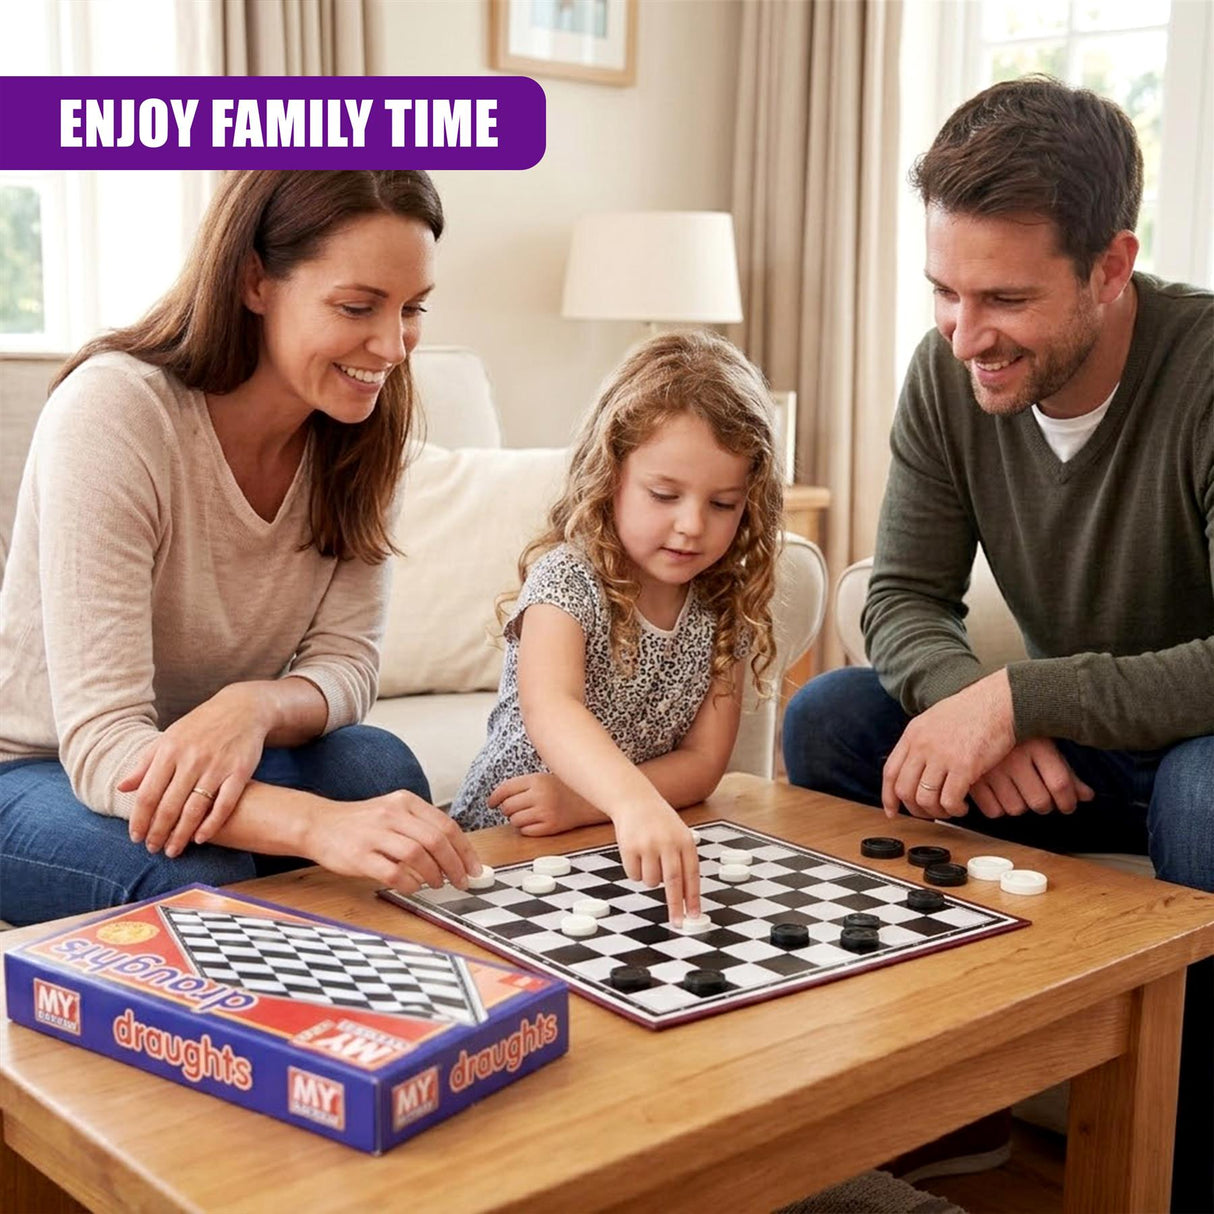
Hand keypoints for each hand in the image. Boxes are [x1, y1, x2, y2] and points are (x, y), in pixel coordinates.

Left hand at [120, 685, 270, 856]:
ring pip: (194, 809)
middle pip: (168, 806)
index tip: (135, 837)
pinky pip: (224, 805)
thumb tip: (122, 788)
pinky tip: (201, 838)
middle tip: (153, 849)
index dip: (139, 820)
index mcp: (169, 751)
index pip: (147, 794)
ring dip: (181, 835)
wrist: (243, 708)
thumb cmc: (202, 725)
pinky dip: (212, 825)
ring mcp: (217, 766)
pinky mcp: (240, 772)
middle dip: (158, 832)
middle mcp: (191, 760)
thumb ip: (146, 763)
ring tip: (173, 850)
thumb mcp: (170, 738)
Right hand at [303, 789, 482, 894]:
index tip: (474, 868)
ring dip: (435, 874)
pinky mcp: (360, 856)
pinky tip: (414, 887)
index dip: (465, 849)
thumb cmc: (362, 823)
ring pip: (418, 855)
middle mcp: (392, 814)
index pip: (446, 825)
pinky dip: (410, 883)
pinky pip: (394, 873)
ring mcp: (375, 834)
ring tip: (438, 884)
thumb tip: (456, 854)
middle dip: (455, 865)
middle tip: (462, 881)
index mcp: (405, 801)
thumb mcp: (393, 812)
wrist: (318, 824)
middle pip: (436, 840)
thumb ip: (421, 827)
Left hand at [488, 773, 608, 835]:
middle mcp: (540, 794)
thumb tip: (496, 798)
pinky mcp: (551, 826)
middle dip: (508, 809)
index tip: (491, 803)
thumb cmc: (562, 789)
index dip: (494, 798)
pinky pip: (526, 831)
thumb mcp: (542, 778)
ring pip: (515, 821)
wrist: (588, 801)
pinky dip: (527, 829)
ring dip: (517, 820)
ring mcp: (546, 811)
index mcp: (536, 779)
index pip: (505, 789)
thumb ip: (522, 785)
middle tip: (518, 808)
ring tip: (530, 814)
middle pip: (507, 807)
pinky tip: (536, 822)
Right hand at [611, 800, 700, 924]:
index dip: (693, 898)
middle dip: (675, 906)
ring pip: (651, 882)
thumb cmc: (660, 822)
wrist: (634, 800)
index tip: (694, 916)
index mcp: (685, 841)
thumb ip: (683, 861)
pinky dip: (635, 872)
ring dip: (650, 879)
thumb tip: (685, 897)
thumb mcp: (678, 835)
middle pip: (673, 882)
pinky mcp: (629, 848)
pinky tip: (636, 855)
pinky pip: (634, 876)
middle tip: (677, 922)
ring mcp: (647, 845)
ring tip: (649, 860)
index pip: (692, 875)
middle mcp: (667, 843)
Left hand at [882, 669, 1016, 819]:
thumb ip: (921, 740)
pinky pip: (949, 800)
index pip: (890, 772)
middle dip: (915, 809)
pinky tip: (962, 806)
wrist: (999, 702)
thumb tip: (914, 764)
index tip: (893, 811)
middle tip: (929, 813)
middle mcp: (922, 746)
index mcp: (913, 734)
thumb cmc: (974, 710)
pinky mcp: (964, 766)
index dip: (889, 796)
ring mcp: (942, 756)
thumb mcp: (935, 719)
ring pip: (925, 799)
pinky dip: (954, 809)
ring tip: (950, 809)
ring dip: (937, 811)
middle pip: (904, 790)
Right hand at [969, 738, 1094, 818]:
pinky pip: (992, 810)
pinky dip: (999, 808)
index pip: (1060, 784)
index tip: (1067, 805)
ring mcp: (990, 769)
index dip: (1068, 802)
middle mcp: (1013, 757)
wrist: (975, 714)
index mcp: (1036, 744)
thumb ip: (1066, 772)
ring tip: (1018, 792)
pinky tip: (999, 794)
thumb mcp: (1044, 744)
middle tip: (1042, 798)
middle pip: (1039, 801)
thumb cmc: (1015, 732)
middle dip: (1045, 805)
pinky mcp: (971, 778)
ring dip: (1021, 806)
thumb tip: (1087, 797)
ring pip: (1016, 809)